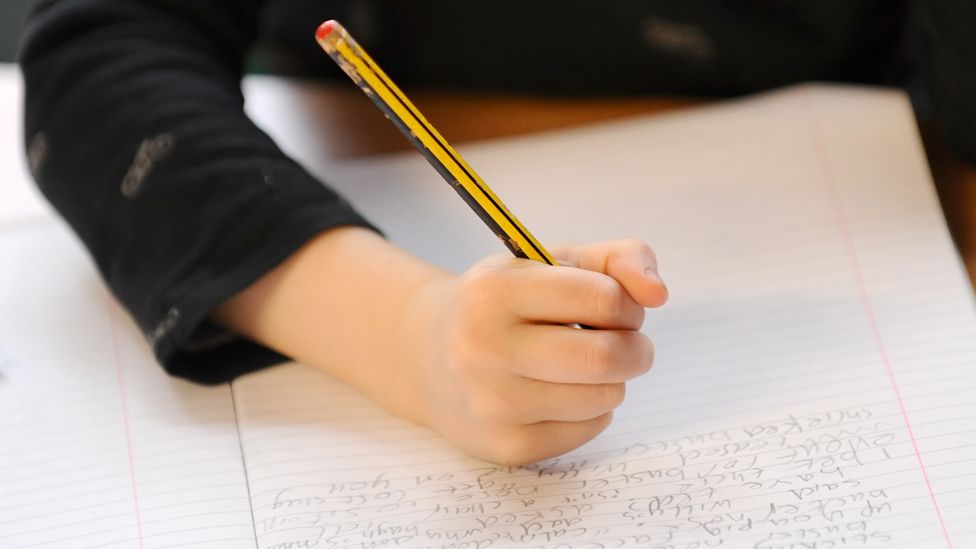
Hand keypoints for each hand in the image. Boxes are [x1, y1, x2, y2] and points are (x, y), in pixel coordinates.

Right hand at [404, 239, 667, 464]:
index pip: (603, 298)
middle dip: (635, 349)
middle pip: (605, 357)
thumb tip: (658, 294)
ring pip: (604, 398)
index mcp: (494, 290)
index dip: (626, 304)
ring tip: (585, 367)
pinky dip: (591, 411)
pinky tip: (560, 394)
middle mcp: (483, 347)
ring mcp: (491, 402)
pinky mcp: (506, 445)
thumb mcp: (550, 262)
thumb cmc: (505, 304)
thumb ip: (617, 259)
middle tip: (626, 344)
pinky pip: (587, 430)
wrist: (427, 357)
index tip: (616, 308)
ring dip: (612, 381)